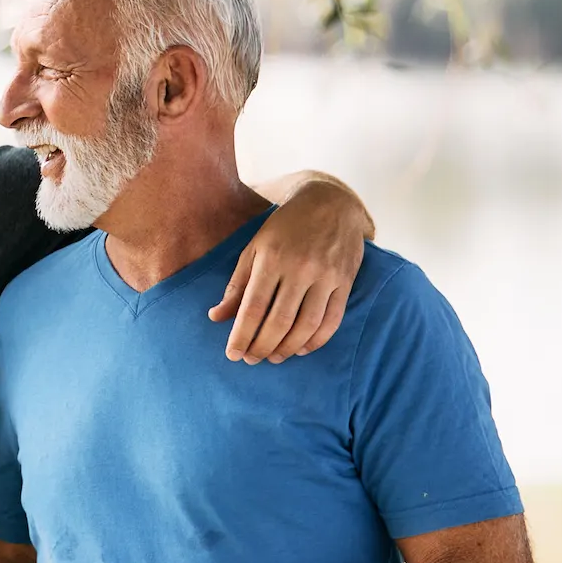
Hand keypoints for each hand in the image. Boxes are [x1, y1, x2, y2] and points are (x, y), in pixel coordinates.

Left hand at [209, 182, 368, 362]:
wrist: (331, 203)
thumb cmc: (285, 227)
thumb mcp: (255, 248)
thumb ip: (237, 284)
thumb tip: (216, 317)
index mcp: (272, 258)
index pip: (254, 307)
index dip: (242, 334)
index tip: (232, 354)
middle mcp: (300, 268)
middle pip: (280, 320)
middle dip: (262, 346)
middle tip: (251, 359)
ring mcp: (326, 276)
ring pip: (307, 325)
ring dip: (288, 347)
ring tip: (273, 357)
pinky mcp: (345, 281)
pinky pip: (332, 320)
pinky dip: (316, 340)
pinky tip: (301, 348)